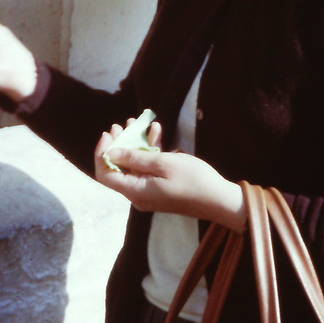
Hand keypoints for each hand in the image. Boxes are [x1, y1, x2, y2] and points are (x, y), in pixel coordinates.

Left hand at [93, 117, 246, 229]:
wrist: (221, 200)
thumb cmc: (194, 181)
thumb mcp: (164, 163)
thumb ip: (135, 158)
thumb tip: (111, 153)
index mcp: (135, 191)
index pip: (105, 174)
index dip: (103, 152)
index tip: (109, 133)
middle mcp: (138, 194)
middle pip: (119, 168)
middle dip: (119, 143)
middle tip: (122, 124)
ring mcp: (150, 192)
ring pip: (135, 165)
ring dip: (136, 143)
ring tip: (140, 122)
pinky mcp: (161, 188)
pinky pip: (149, 169)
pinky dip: (151, 151)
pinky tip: (158, 131)